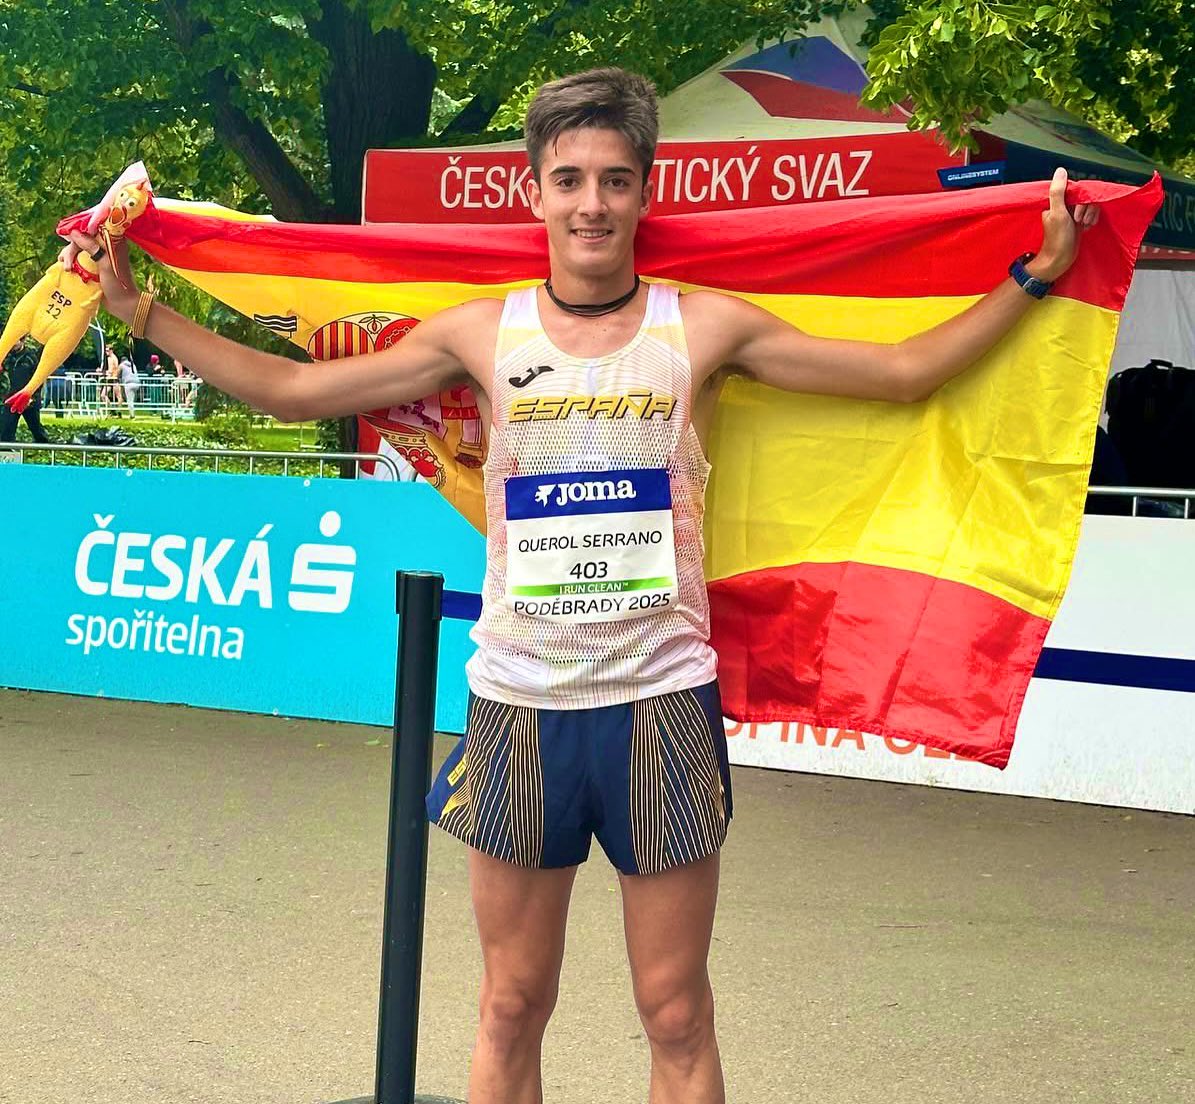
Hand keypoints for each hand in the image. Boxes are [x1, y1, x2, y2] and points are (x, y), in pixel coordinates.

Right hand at [62, 230, 139, 323]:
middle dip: (72, 249)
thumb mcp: (105, 264)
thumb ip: (91, 247)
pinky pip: (78, 259)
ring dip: (69, 256)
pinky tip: (66, 269)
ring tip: (66, 268)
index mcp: (113, 241)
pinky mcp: (93, 265)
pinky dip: (71, 262)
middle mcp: (105, 245)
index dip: (78, 229)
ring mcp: (98, 256)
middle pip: (81, 239)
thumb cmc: (118, 284)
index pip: (92, 227)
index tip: (67, 236)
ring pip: (78, 249)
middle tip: (66, 261)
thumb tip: (74, 232)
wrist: (122, 304)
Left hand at [1029, 167, 1099, 281]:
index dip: (1082, 199)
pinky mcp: (1078, 222)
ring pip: (1089, 204)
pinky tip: (1086, 228)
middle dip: (1087, 208)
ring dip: (1090, 214)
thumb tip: (1060, 171)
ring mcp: (1071, 214)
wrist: (1060, 260)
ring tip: (1083, 225)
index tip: (1078, 213)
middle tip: (1079, 221)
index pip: (1075, 189)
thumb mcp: (1058, 213)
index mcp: (1056, 202)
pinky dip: (1091, 219)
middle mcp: (1063, 206)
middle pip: (1084, 196)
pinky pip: (1090, 213)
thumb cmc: (1058, 239)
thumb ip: (1058, 192)